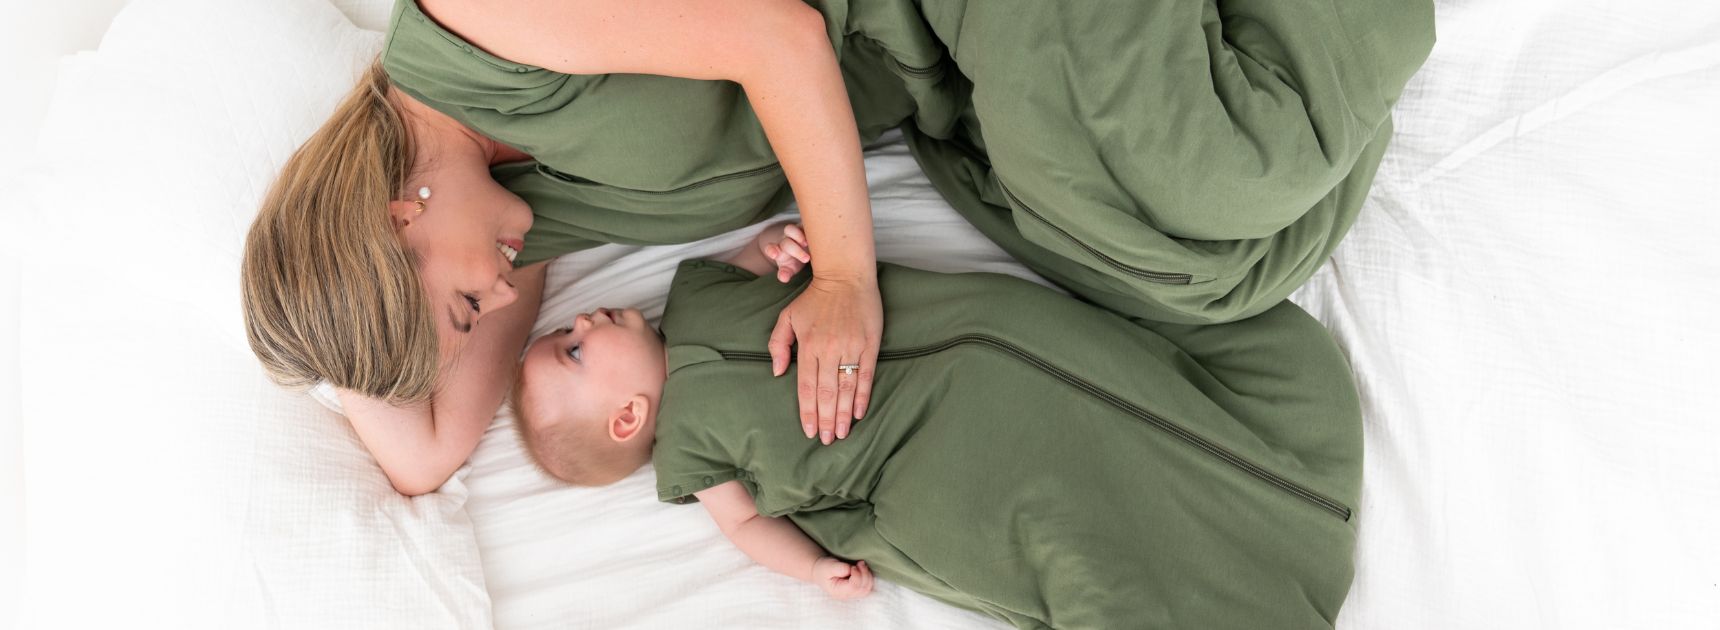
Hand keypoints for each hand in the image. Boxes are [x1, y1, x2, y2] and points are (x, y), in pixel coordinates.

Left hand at [757, 222, 811, 282]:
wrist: (805, 249)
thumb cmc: (795, 261)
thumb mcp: (791, 269)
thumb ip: (786, 273)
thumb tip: (783, 278)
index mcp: (778, 251)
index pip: (770, 249)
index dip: (771, 250)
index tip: (775, 255)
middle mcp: (784, 240)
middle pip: (786, 243)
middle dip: (795, 251)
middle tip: (806, 259)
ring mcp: (793, 232)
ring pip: (790, 229)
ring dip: (797, 236)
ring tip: (807, 244)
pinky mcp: (803, 226)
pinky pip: (803, 224)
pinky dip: (808, 228)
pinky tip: (815, 235)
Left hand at [768, 273, 882, 444]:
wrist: (845, 275)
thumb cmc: (814, 297)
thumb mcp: (787, 317)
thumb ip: (777, 344)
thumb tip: (778, 372)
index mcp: (808, 346)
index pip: (806, 387)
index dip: (808, 411)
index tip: (809, 431)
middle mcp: (828, 350)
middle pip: (826, 393)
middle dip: (826, 419)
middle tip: (827, 440)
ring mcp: (850, 347)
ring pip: (846, 388)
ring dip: (844, 414)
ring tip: (842, 433)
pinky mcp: (869, 344)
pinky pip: (866, 375)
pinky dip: (863, 396)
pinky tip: (860, 413)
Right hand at [812, 557, 872, 599]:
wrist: (821, 571)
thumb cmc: (824, 569)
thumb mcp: (828, 566)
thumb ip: (839, 568)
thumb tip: (851, 569)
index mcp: (838, 591)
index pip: (854, 586)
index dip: (857, 575)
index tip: (853, 566)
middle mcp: (847, 595)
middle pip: (863, 589)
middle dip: (864, 574)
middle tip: (859, 563)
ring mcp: (853, 594)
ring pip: (867, 588)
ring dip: (867, 575)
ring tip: (861, 565)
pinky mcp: (857, 590)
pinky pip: (868, 586)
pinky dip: (868, 577)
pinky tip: (863, 569)